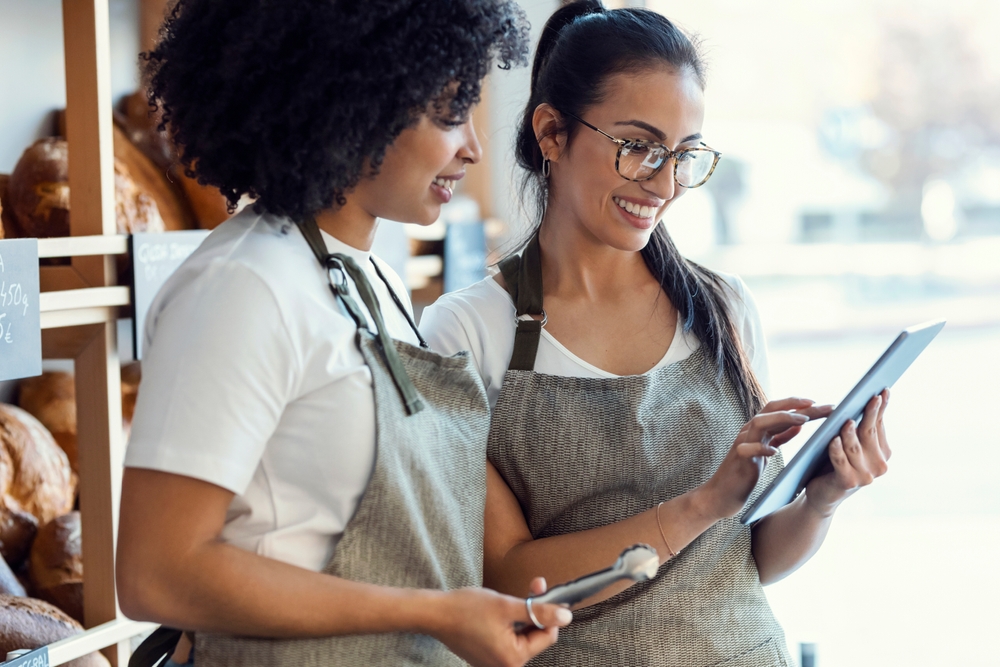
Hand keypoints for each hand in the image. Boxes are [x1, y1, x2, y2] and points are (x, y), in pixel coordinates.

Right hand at [428, 577, 570, 666]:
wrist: (435, 614)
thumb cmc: (467, 609)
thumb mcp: (507, 606)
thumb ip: (539, 612)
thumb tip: (566, 616)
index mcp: (513, 659)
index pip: (546, 636)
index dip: (548, 611)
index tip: (543, 587)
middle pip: (534, 637)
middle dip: (535, 611)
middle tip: (534, 584)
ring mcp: (494, 663)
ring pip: (521, 637)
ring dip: (523, 616)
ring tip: (513, 597)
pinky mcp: (486, 657)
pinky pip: (507, 640)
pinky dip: (510, 624)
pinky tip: (501, 609)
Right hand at [699, 398, 833, 518]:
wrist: (721, 494)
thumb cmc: (744, 473)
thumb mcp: (765, 451)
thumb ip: (779, 437)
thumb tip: (798, 425)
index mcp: (757, 429)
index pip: (777, 408)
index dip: (796, 403)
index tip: (818, 403)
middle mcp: (749, 432)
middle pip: (770, 409)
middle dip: (794, 404)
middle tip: (817, 404)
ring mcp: (742, 444)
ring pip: (759, 422)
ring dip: (782, 418)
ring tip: (802, 420)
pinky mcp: (738, 460)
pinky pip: (747, 450)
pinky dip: (761, 448)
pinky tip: (774, 452)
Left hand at [804, 390, 890, 516]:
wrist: (822, 495)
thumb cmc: (834, 464)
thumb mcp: (851, 445)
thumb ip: (860, 428)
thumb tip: (869, 400)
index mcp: (883, 454)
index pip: (879, 425)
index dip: (881, 408)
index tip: (883, 390)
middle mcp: (878, 466)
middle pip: (869, 433)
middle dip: (870, 414)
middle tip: (871, 397)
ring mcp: (865, 476)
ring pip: (854, 446)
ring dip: (850, 433)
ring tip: (847, 419)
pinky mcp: (847, 482)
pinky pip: (840, 461)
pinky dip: (836, 449)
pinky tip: (833, 439)